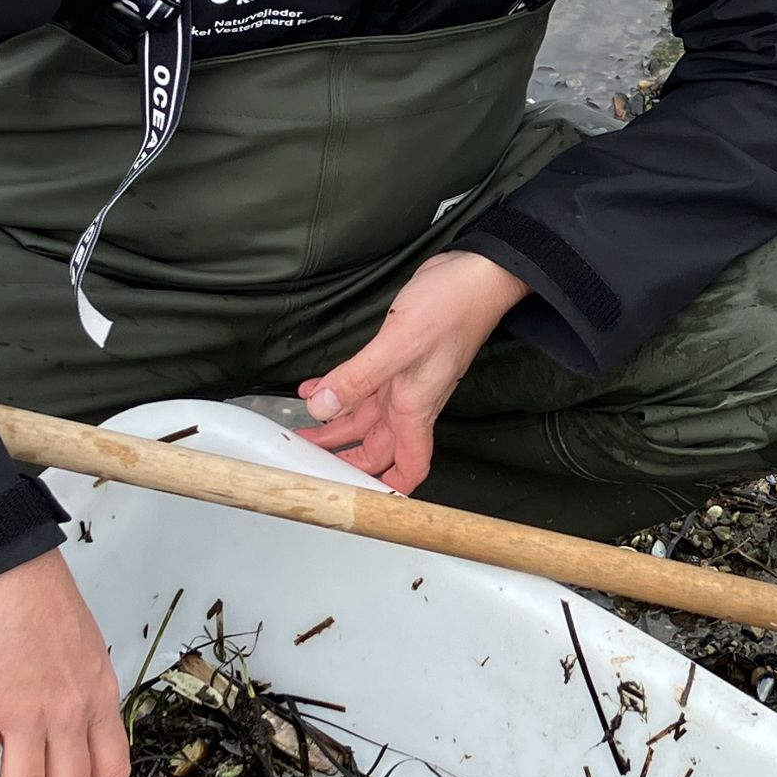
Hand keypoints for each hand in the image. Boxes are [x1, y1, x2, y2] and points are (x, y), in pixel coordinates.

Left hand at [299, 249, 529, 492]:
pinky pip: (361, 384)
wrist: (476, 273)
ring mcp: (402, 379)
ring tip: (300, 432)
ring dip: (334, 425)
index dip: (390, 490)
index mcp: (415, 408)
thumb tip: (319, 408)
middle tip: (307, 463)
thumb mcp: (399, 345)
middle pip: (377, 448)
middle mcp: (409, 400)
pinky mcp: (395, 356)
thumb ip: (357, 378)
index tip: (361, 503)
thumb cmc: (451, 310)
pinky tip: (313, 389)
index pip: (409, 466)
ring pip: (364, 417)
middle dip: (345, 460)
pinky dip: (337, 389)